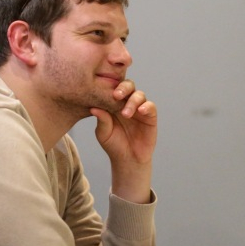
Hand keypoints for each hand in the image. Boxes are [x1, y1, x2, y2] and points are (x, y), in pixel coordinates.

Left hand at [91, 79, 156, 202]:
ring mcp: (140, 109)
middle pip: (128, 86)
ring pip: (139, 95)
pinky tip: (140, 111)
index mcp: (114, 103)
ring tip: (126, 114)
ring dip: (133, 101)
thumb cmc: (113, 145)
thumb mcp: (104, 133)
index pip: (113, 88)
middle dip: (123, 88)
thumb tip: (93, 108)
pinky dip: (146, 106)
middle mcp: (127, 103)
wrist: (128, 160)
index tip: (103, 92)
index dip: (110, 87)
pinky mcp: (150, 117)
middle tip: (116, 95)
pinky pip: (150, 106)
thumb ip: (102, 120)